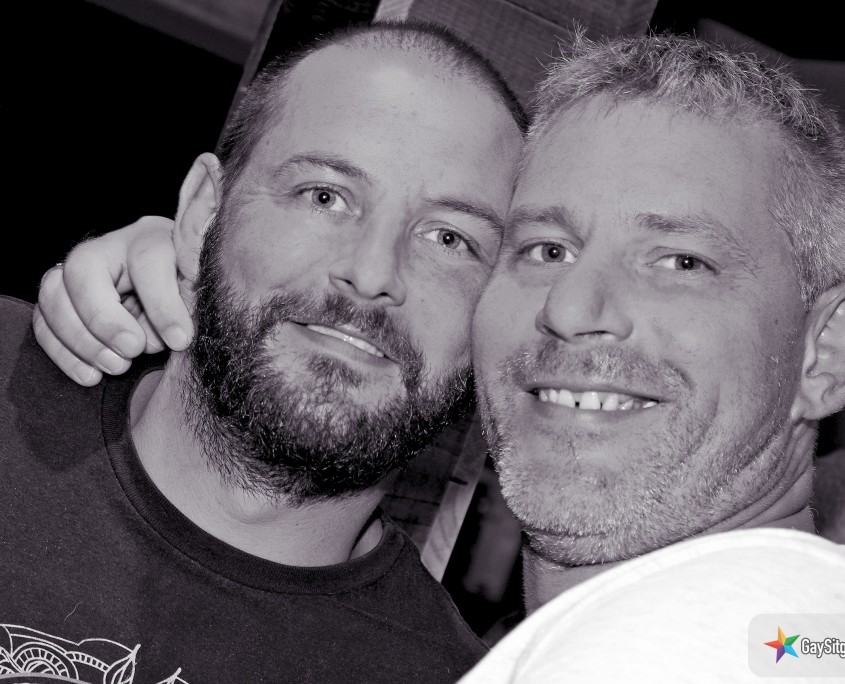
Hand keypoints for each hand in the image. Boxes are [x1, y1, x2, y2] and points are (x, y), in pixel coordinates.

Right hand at [33, 216, 193, 385]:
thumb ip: (191, 307)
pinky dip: (62, 353)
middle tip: (132, 351)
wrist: (178, 299)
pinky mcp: (59, 299)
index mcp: (152, 238)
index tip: (179, 340)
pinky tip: (90, 375)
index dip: (162, 303)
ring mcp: (76, 272)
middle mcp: (109, 247)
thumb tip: (172, 337)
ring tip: (115, 367)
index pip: (147, 259)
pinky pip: (43, 323)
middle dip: (105, 318)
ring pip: (53, 294)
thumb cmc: (192, 296)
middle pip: (83, 269)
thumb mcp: (201, 296)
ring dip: (79, 338)